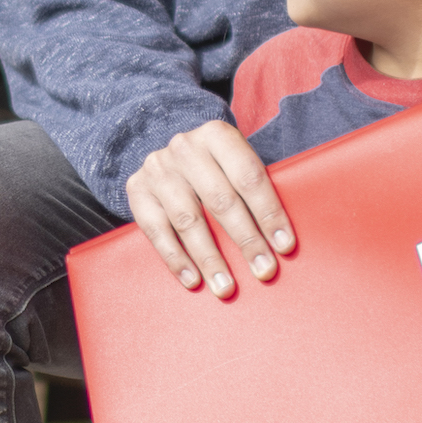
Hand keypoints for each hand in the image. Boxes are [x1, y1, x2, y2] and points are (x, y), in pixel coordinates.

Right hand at [125, 118, 295, 296]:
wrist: (167, 156)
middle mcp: (186, 148)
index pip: (249, 177)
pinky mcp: (137, 190)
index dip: (269, 213)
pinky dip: (177, 259)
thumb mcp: (233, 163)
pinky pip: (157, 231)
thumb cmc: (214, 168)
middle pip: (221, 201)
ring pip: (188, 220)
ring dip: (210, 258)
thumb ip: (253, 189)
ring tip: (226, 286)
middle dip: (246, 240)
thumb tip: (280, 239)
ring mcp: (158, 169)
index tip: (284, 246)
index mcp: (218, 135)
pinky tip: (193, 280)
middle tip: (263, 270)